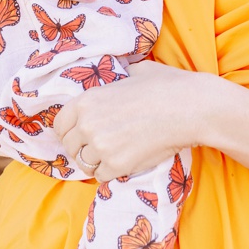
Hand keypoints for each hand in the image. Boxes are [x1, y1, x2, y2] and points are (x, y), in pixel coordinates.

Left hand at [53, 61, 213, 177]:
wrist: (189, 108)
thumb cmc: (167, 87)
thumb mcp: (135, 72)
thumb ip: (120, 76)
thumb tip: (125, 72)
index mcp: (86, 100)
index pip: (59, 125)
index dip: (68, 132)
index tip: (79, 136)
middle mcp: (87, 124)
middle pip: (69, 147)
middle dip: (82, 149)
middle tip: (98, 149)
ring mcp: (101, 146)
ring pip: (84, 164)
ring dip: (96, 163)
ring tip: (112, 156)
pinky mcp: (117, 165)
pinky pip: (101, 176)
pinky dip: (110, 173)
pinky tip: (123, 164)